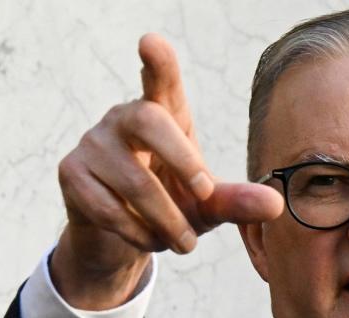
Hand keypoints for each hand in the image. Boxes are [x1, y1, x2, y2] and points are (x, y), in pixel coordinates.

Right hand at [53, 33, 282, 309]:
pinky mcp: (72, 172)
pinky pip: (108, 206)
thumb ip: (236, 201)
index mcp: (164, 115)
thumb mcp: (208, 205)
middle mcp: (124, 119)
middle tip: (205, 194)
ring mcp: (94, 143)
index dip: (159, 63)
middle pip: (148, 119)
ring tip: (184, 243)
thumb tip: (276, 204)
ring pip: (133, 179)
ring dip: (166, 219)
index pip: (161, 81)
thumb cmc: (172, 206)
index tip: (150, 42)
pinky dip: (138, 233)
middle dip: (181, 158)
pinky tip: (151, 241)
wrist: (125, 237)